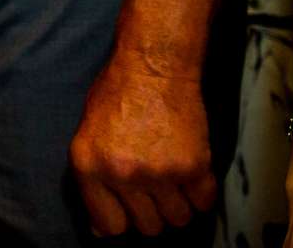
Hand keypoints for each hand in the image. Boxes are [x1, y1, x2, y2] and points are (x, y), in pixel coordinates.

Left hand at [70, 53, 214, 234]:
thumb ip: (93, 182)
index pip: (109, 226)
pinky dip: (201, 193)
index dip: (122, 221)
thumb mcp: (88, 134)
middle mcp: (122, 174)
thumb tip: (100, 228)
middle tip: (155, 191)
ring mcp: (159, 173)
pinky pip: (204, 202)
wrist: (153, 64)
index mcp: (89, 167)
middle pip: (147, 228)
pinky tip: (191, 173)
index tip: (130, 212)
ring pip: (178, 219)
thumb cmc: (117, 93)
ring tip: (173, 180)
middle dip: (153, 213)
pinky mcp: (193, 166)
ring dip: (178, 205)